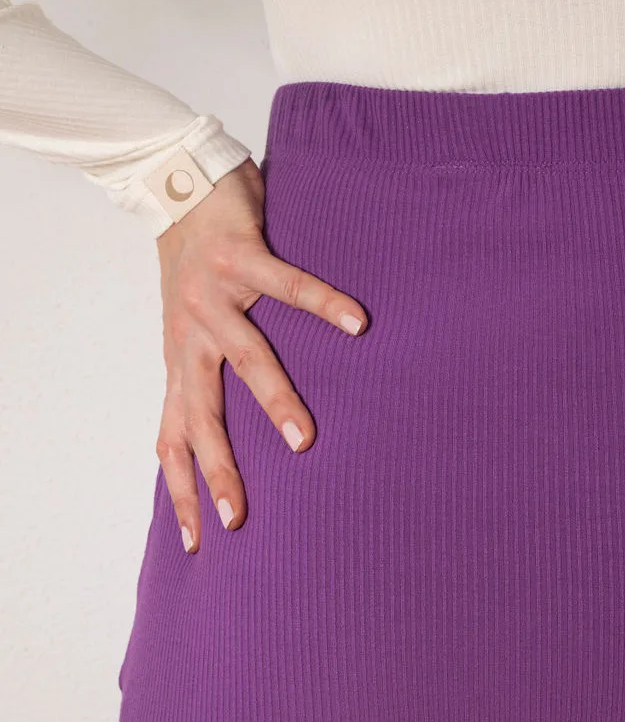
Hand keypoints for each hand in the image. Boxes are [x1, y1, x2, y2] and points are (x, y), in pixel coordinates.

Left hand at [154, 156, 367, 552]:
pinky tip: (356, 322)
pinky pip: (286, 284)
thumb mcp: (189, 329)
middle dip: (219, 469)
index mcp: (182, 360)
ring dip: (274, 400)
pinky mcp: (238, 255)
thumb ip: (207, 372)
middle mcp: (190, 336)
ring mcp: (212, 297)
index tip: (196, 542)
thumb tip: (237, 429)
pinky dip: (322, 304)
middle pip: (201, 416)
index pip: (173, 439)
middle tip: (240, 516)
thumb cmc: (193, 264)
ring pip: (244, 358)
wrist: (171, 179)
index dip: (180, 490)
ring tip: (303, 440)